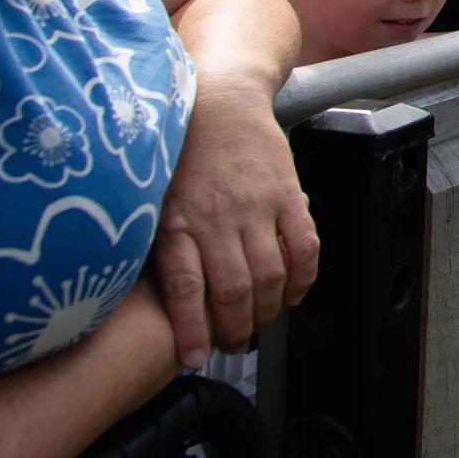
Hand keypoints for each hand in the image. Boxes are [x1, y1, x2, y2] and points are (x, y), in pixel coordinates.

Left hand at [155, 79, 319, 367]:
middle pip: (234, 290)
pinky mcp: (287, 193)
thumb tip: (155, 298)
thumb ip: (160, 243)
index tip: (195, 359)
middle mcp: (217, 217)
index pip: (186, 288)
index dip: (192, 330)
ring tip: (261, 319)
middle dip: (236, 328)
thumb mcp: (154, 198)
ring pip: (270, 275)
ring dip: (268, 308)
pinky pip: (304, 244)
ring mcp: (257, 205)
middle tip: (234, 342)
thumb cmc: (181, 151)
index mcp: (178, 222)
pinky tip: (295, 290)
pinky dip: (304, 276)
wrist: (219, 98)